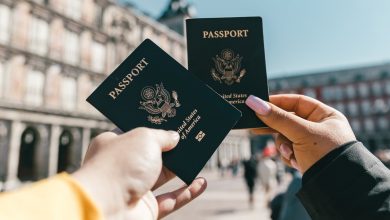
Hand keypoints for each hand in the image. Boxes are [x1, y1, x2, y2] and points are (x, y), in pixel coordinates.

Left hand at [72, 127, 206, 219]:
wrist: (107, 208)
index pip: (134, 131)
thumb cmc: (120, 166)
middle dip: (171, 146)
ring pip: (163, 176)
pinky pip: (171, 200)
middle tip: (189, 135)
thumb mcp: (144, 138)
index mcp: (114, 145)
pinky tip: (202, 183)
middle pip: (151, 154)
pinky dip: (187, 192)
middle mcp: (122, 167)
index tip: (171, 118)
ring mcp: (134, 189)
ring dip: (181, 167)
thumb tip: (174, 137)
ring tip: (199, 155)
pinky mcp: (145, 209)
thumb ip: (162, 136)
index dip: (153, 125)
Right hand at [246, 94, 355, 172]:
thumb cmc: (326, 154)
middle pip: (289, 121)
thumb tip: (254, 102)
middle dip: (276, 128)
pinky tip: (297, 163)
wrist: (338, 188)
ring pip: (286, 137)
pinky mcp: (307, 157)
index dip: (278, 102)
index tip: (259, 104)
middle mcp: (320, 128)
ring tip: (290, 153)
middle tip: (255, 127)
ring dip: (284, 146)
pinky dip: (289, 156)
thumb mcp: (301, 133)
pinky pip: (289, 151)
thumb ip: (277, 118)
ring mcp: (312, 144)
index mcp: (326, 116)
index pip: (297, 102)